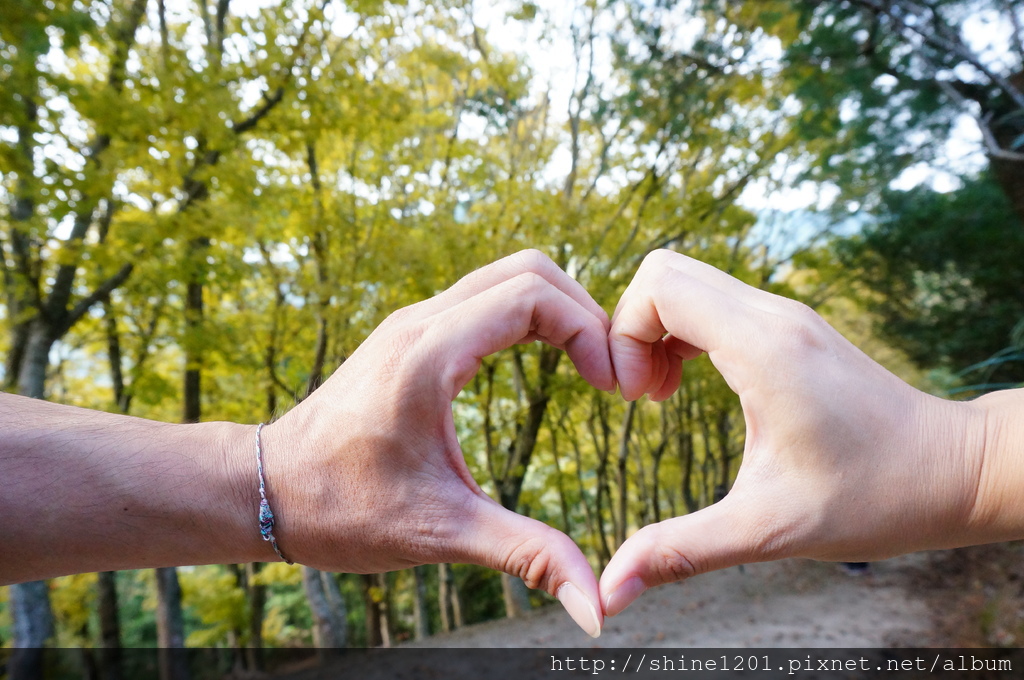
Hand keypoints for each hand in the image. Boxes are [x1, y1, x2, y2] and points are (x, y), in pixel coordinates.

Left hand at [263, 250, 613, 636]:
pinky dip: (528, 317)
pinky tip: (546, 363)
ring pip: (506, 277)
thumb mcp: (439, 532)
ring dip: (558, 311)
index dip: (590, 332)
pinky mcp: (410, 337)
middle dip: (584, 311)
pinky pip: (484, 299)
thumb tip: (594, 607)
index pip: (533, 297)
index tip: (613, 387)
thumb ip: (525, 556)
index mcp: (429, 354)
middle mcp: (420, 322)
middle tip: (611, 372)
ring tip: (590, 368)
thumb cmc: (339, 508)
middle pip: (528, 270)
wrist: (263, 489)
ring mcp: (413, 323)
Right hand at [599, 249, 991, 616]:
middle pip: (665, 273)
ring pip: (688, 284)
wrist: (957, 471)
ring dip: (656, 333)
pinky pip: (714, 303)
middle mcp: (774, 316)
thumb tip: (612, 591)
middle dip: (631, 329)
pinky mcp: (791, 329)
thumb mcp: (768, 529)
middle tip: (639, 396)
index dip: (623, 333)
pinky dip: (683, 334)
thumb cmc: (876, 497)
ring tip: (659, 396)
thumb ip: (682, 551)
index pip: (661, 286)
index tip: (631, 398)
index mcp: (763, 348)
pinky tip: (688, 386)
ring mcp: (785, 317)